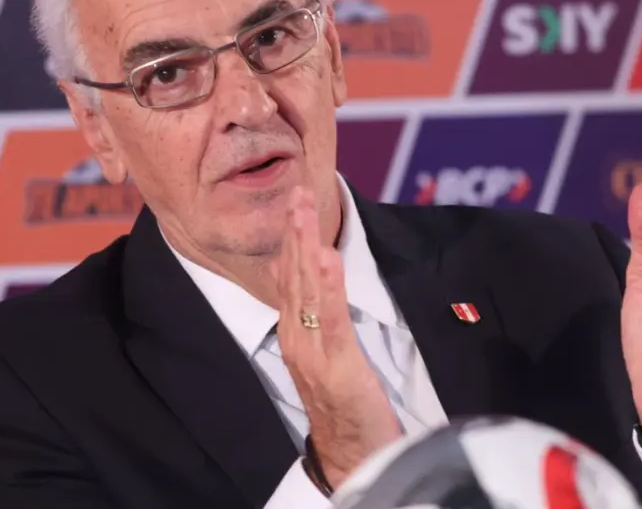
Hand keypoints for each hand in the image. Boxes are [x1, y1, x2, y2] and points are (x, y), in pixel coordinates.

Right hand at [271, 186, 401, 488]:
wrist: (350, 450)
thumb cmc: (344, 401)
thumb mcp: (327, 351)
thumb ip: (317, 315)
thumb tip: (308, 278)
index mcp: (295, 330)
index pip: (291, 274)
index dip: (293, 235)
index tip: (294, 200)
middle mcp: (296, 335)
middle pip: (295, 274)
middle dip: (295, 230)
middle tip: (296, 191)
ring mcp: (312, 349)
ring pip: (307, 288)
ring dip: (305, 246)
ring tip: (303, 211)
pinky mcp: (335, 364)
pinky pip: (330, 318)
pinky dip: (328, 286)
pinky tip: (326, 259)